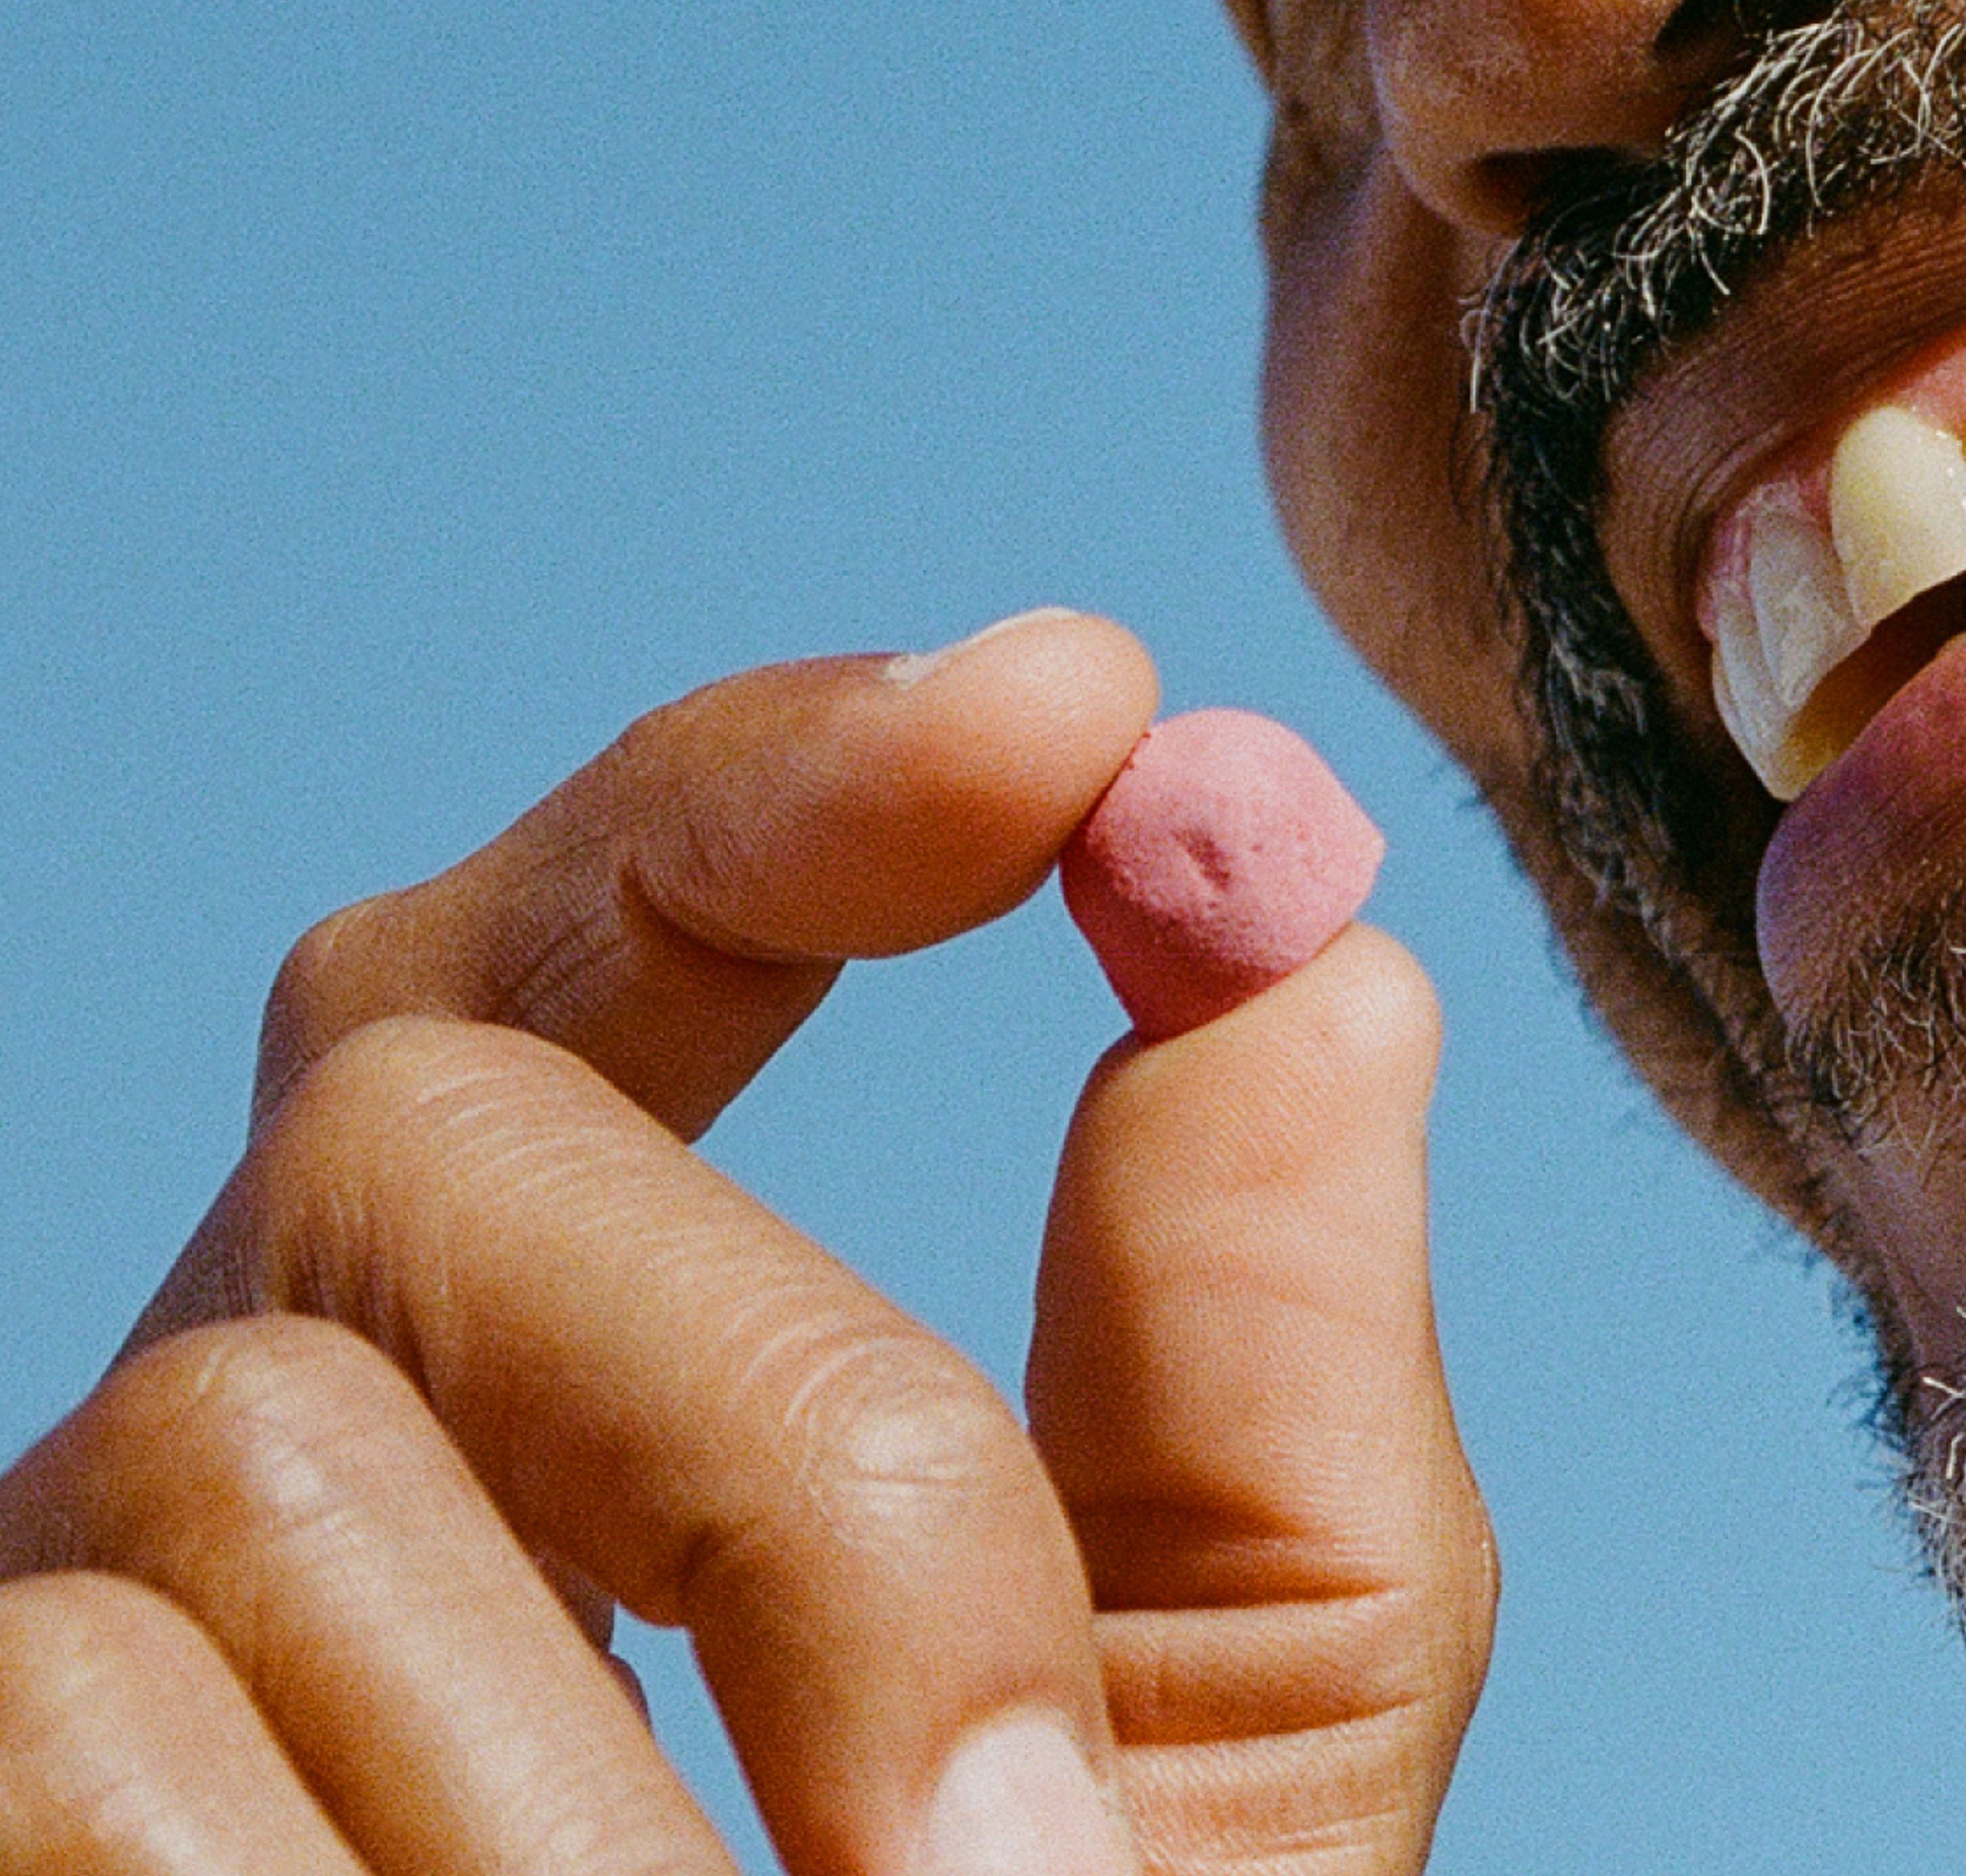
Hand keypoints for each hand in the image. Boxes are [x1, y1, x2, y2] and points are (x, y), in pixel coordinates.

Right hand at [0, 612, 1495, 1871]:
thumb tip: (1331, 954)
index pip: (613, 905)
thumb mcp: (1214, 1760)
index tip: (1074, 709)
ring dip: (601, 1812)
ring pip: (262, 1458)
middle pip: (442, 1125)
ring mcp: (38, 1618)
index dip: (802, 769)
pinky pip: (89, 1744)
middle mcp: (253, 1399)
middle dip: (794, 1449)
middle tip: (1002, 1844)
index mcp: (551, 1338)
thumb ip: (1267, 1382)